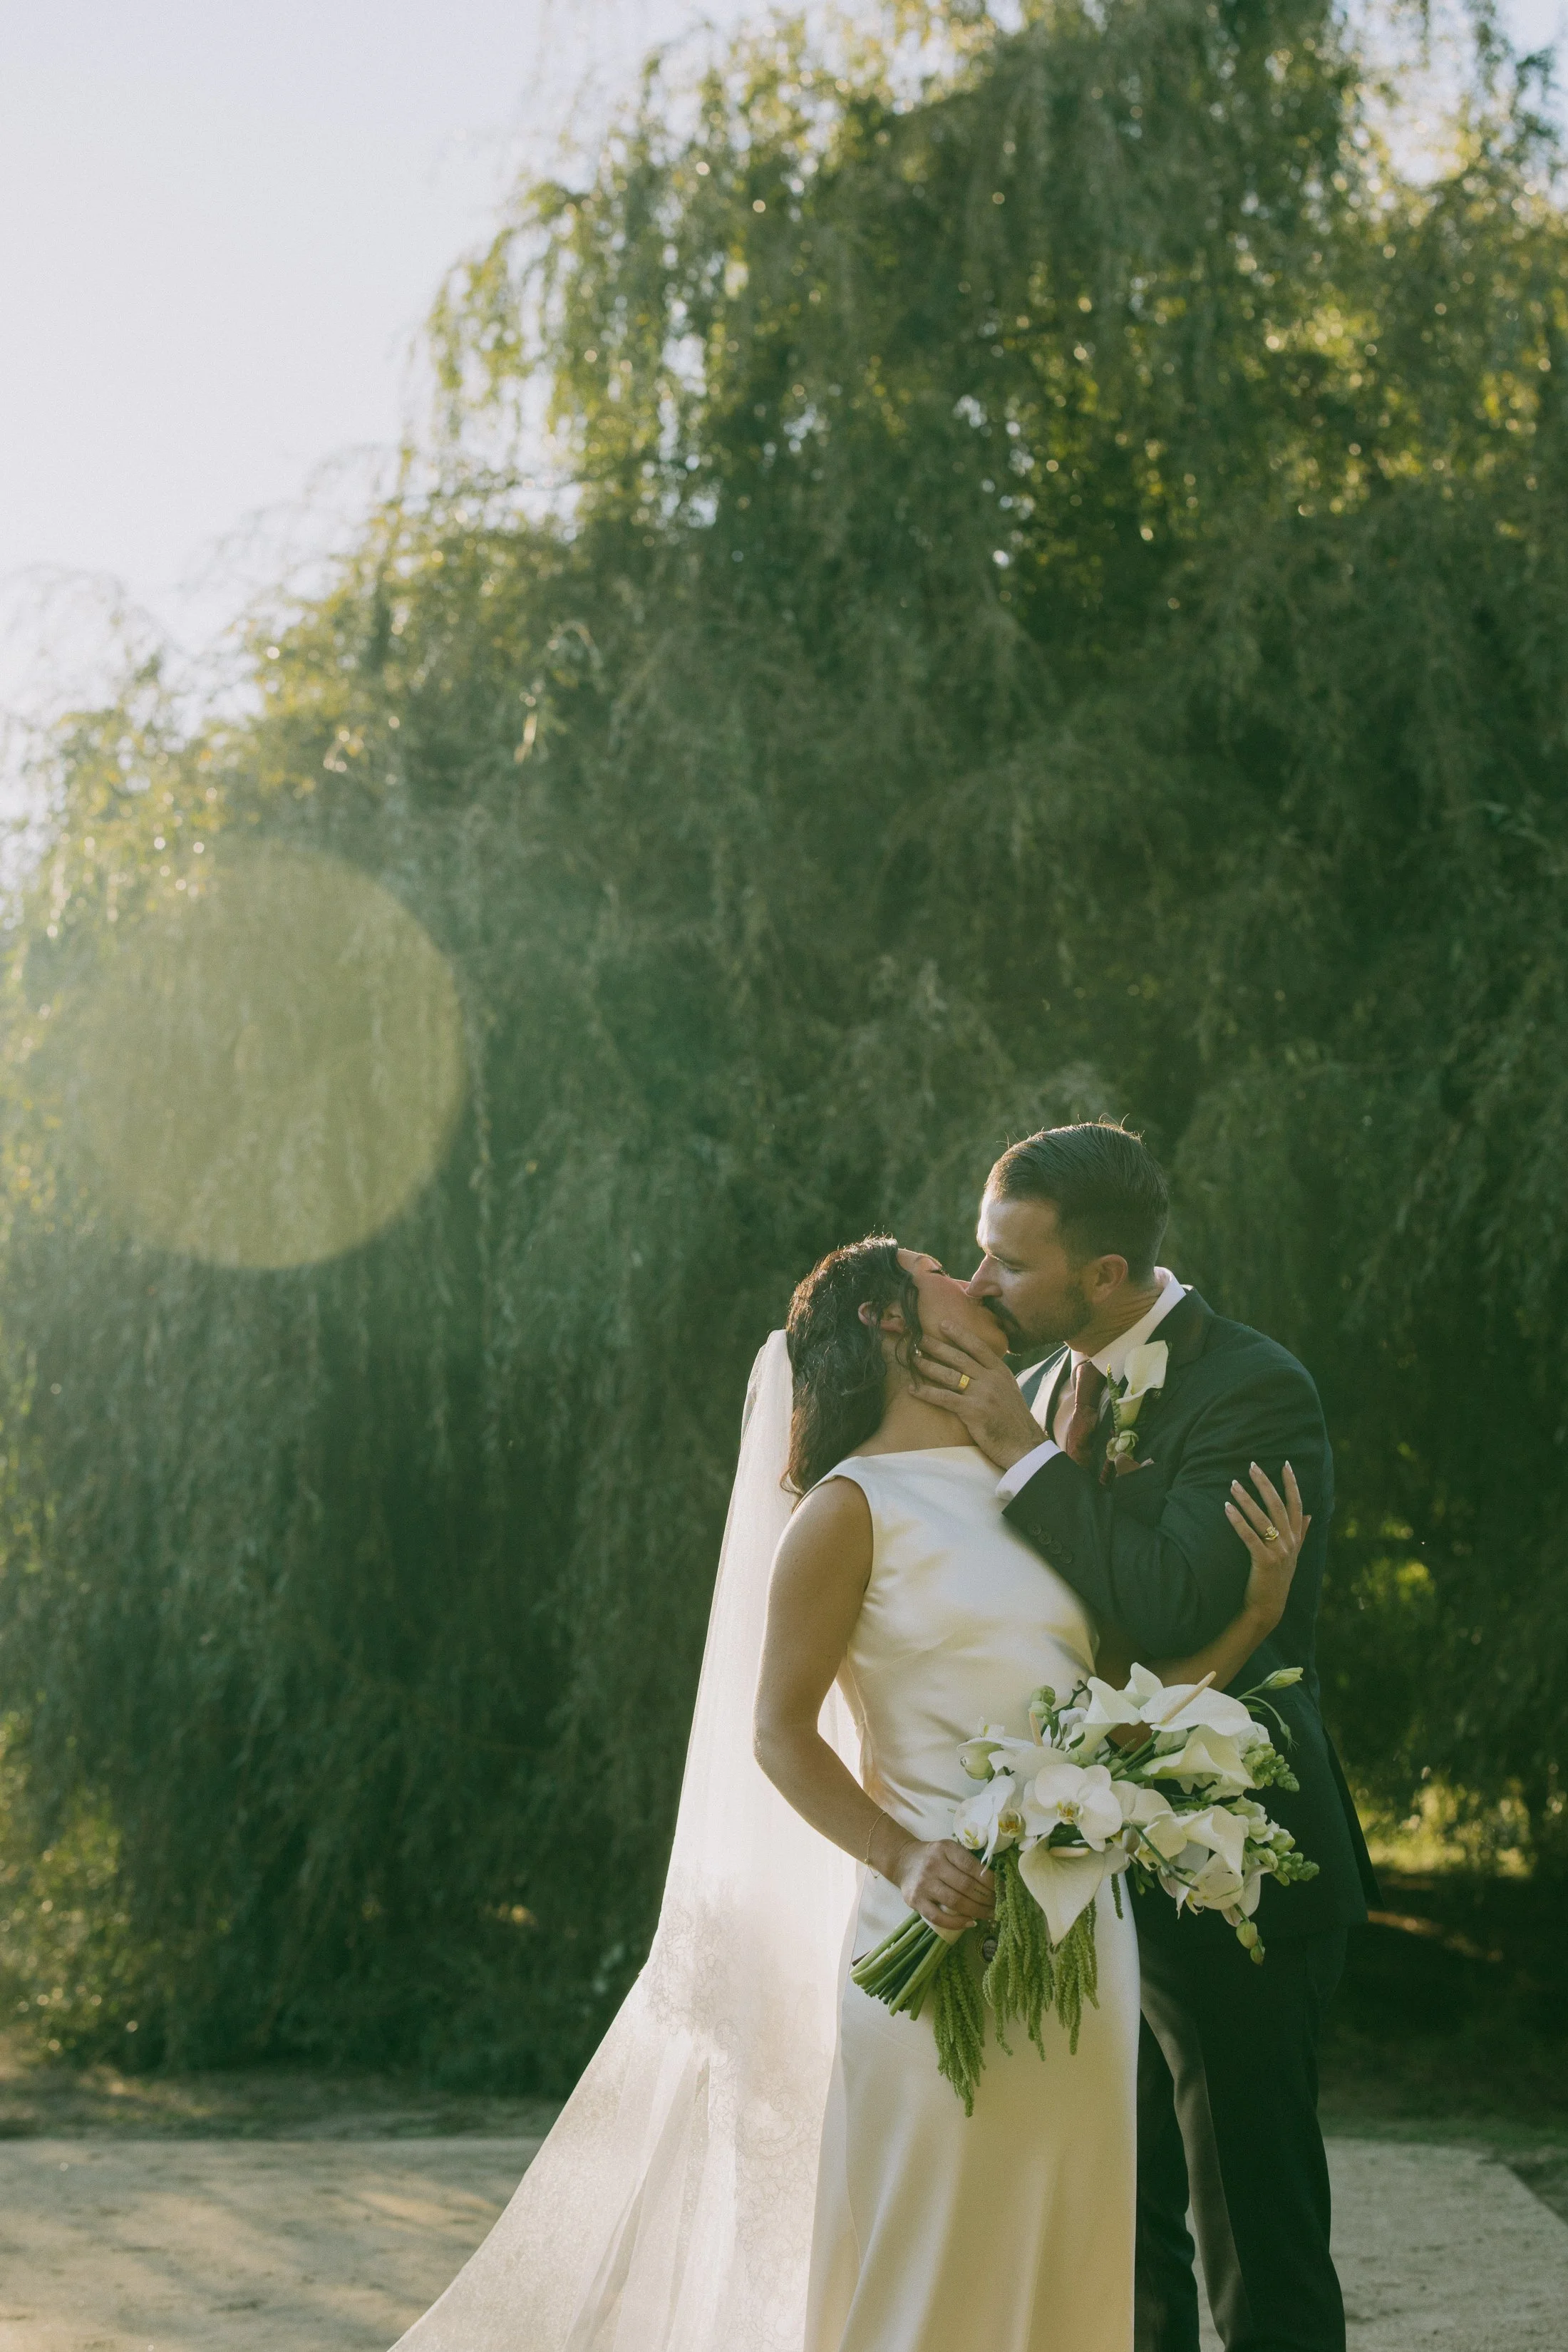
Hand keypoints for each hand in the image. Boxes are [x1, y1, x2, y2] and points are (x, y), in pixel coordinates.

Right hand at [874, 1827, 995, 1928]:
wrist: (903, 1861)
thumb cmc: (933, 1856)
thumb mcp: (949, 1850)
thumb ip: (967, 1861)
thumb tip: (995, 1882)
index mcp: (945, 1849)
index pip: (972, 1866)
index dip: (990, 1881)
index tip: (1001, 1890)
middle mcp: (933, 1865)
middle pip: (966, 1886)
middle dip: (987, 1899)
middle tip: (998, 1905)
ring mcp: (923, 1884)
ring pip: (955, 1902)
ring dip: (977, 1911)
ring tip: (989, 1915)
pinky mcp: (915, 1901)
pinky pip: (939, 1917)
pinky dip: (957, 1923)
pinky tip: (970, 1922)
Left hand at [907, 1320, 1044, 1470]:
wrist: (1024, 1445)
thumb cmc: (1014, 1421)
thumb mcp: (1009, 1391)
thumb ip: (994, 1378)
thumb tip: (977, 1367)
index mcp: (1001, 1372)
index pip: (978, 1347)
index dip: (960, 1334)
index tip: (943, 1324)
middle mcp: (991, 1379)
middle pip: (959, 1358)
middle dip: (937, 1346)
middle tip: (919, 1339)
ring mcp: (982, 1394)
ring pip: (949, 1375)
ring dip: (928, 1366)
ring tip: (912, 1359)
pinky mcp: (973, 1411)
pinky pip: (944, 1398)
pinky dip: (926, 1393)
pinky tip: (913, 1389)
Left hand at [1226, 1461, 1308, 1634]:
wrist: (1268, 1607)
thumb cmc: (1277, 1579)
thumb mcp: (1292, 1555)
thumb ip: (1301, 1533)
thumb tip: (1309, 1514)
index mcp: (1295, 1538)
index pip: (1295, 1504)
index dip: (1291, 1483)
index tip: (1285, 1464)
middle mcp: (1290, 1542)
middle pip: (1277, 1506)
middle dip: (1264, 1483)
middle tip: (1251, 1465)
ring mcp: (1279, 1552)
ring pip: (1262, 1518)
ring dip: (1246, 1499)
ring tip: (1232, 1484)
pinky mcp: (1264, 1562)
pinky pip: (1250, 1536)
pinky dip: (1238, 1521)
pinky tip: (1226, 1508)